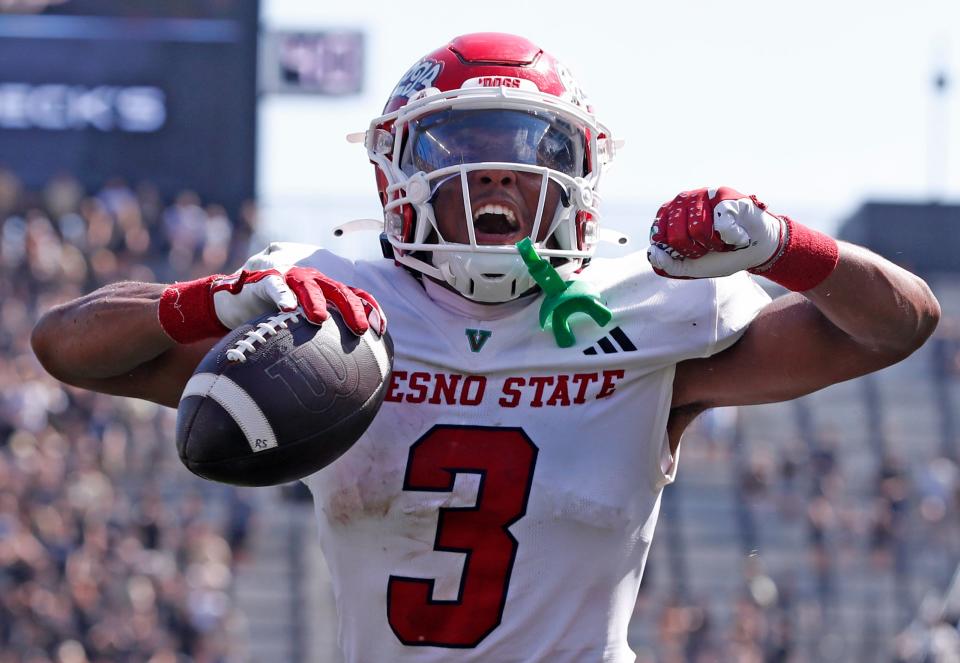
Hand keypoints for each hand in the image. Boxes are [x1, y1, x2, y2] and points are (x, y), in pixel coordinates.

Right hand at [213, 267, 385, 334]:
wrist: (236, 303)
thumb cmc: (275, 320)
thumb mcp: (302, 330)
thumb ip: (322, 345)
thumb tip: (344, 382)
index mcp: (327, 291)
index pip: (355, 296)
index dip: (370, 309)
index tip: (380, 330)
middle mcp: (312, 281)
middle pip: (338, 290)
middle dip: (351, 308)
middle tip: (359, 329)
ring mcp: (289, 278)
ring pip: (308, 284)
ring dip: (315, 300)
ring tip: (319, 318)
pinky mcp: (264, 279)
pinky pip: (275, 284)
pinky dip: (281, 293)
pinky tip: (286, 306)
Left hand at [646, 187, 784, 278]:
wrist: (757, 248)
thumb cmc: (722, 255)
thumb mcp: (693, 266)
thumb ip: (670, 264)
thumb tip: (652, 252)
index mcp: (670, 216)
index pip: (659, 236)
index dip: (678, 252)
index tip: (693, 252)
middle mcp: (683, 201)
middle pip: (676, 235)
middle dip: (696, 250)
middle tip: (709, 247)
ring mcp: (703, 195)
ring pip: (697, 229)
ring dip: (714, 244)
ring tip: (722, 239)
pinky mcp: (724, 194)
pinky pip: (721, 224)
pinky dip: (732, 237)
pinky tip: (737, 234)